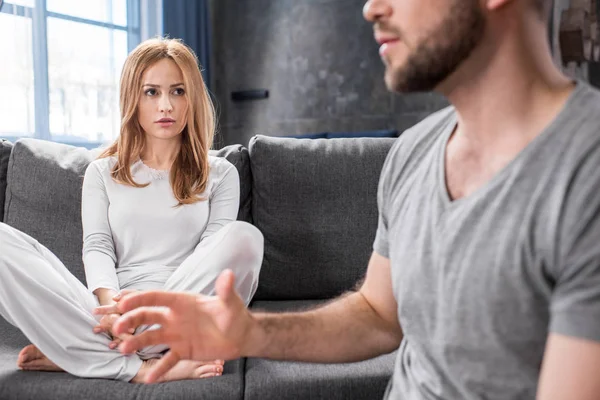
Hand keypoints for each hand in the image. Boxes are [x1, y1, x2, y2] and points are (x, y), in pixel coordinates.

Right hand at [96, 270, 254, 382]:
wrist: (239, 335)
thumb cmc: (234, 314)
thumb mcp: (230, 302)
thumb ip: (226, 290)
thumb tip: (228, 274)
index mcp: (182, 301)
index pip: (157, 297)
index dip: (140, 299)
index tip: (123, 303)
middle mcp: (174, 317)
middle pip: (147, 316)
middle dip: (130, 320)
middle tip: (117, 328)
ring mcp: (176, 335)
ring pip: (150, 338)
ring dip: (136, 342)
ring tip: (123, 349)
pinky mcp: (182, 350)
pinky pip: (167, 360)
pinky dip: (159, 369)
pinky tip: (149, 379)